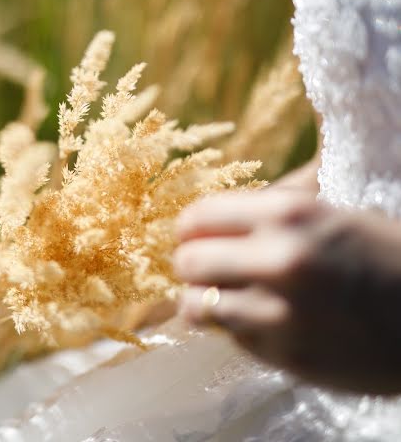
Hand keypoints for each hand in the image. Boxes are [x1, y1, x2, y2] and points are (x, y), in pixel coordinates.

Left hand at [174, 187, 400, 393]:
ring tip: (228, 299)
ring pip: (197, 306)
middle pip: (188, 261)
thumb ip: (267, 215)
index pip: (198, 216)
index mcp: (289, 213)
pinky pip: (233, 338)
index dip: (192, 228)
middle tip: (206, 270)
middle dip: (192, 265)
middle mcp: (278, 259)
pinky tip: (268, 322)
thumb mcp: (329, 215)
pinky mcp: (286, 355)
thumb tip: (204, 220)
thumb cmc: (386, 257)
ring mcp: (280, 312)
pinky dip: (239, 330)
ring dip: (205, 302)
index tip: (197, 237)